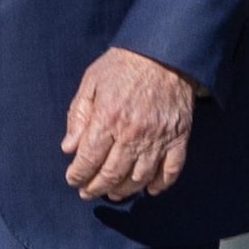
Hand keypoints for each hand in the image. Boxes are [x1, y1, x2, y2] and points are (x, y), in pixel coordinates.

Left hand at [60, 46, 195, 200]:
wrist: (163, 54)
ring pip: (140, 177)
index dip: (78, 174)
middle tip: (88, 193)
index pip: (89, 158)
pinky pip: (171, 170)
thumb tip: (68, 147)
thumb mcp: (90, 83)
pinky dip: (161, 184)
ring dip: (124, 190)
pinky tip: (149, 190)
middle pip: (112, 173)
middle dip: (96, 187)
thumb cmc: (121, 66)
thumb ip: (78, 116)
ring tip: (113, 193)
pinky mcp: (179, 138)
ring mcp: (159, 138)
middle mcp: (133, 133)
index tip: (72, 181)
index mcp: (107, 118)